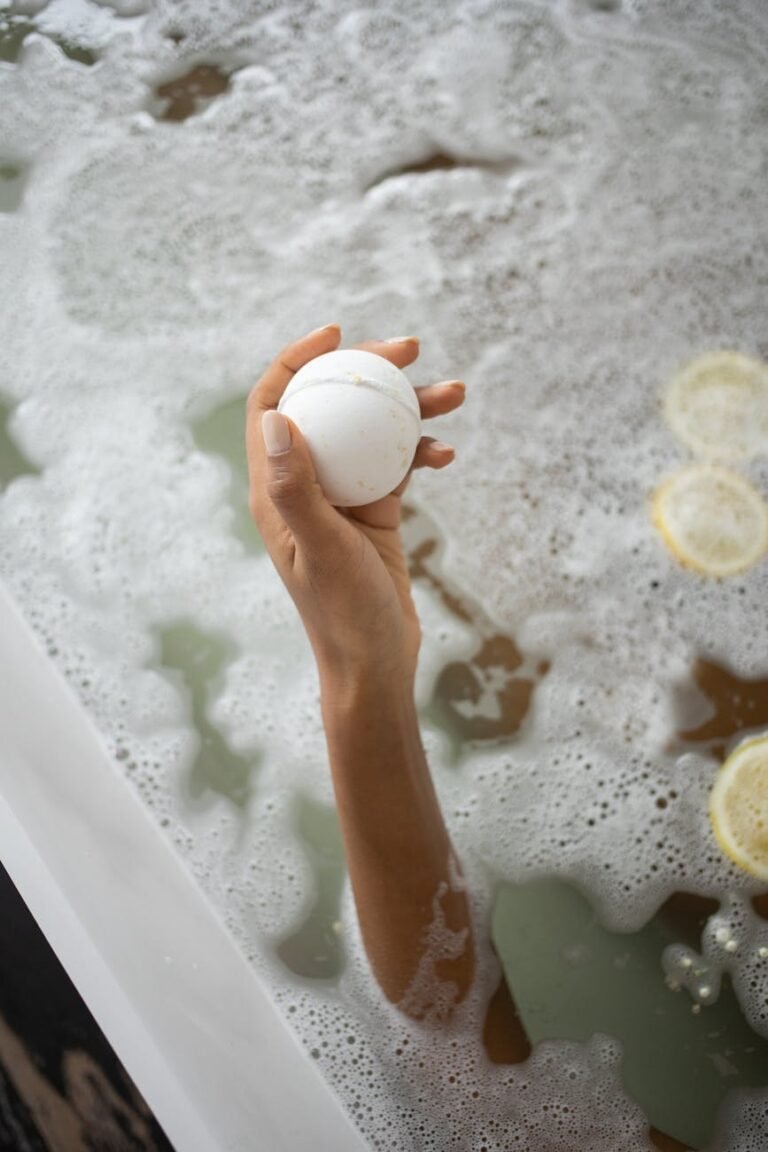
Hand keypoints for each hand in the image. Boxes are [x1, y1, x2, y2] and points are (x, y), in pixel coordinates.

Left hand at [246, 325, 464, 688]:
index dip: (295, 362)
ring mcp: (342, 497)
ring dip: (409, 408)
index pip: (273, 406)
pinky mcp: (375, 511)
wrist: (375, 662)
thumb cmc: (342, 614)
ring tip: (455, 392)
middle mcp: (305, 485)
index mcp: (276, 490)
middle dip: (366, 373)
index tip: (337, 335)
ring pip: (371, 432)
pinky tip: (448, 452)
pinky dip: (422, 450)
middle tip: (409, 350)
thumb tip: (276, 417)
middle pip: (329, 407)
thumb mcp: (322, 549)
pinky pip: (398, 463)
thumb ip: (297, 488)